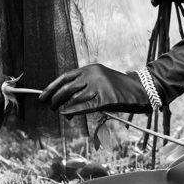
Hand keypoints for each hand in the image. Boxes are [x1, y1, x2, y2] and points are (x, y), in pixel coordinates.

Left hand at [38, 63, 152, 115]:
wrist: (141, 89)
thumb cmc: (119, 88)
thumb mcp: (100, 80)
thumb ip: (84, 86)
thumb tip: (64, 100)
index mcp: (90, 68)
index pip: (65, 77)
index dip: (52, 87)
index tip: (42, 96)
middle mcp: (93, 75)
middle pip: (67, 88)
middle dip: (55, 99)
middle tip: (51, 107)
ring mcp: (99, 86)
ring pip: (74, 98)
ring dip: (64, 107)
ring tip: (62, 113)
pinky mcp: (106, 99)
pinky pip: (85, 106)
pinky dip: (73, 111)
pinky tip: (67, 114)